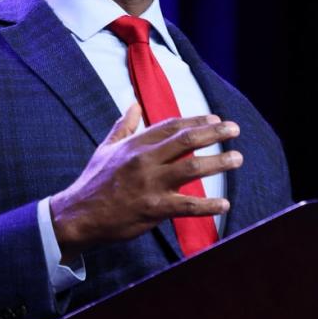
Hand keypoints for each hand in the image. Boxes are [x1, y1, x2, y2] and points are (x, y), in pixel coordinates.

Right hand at [50, 102, 241, 252]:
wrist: (79, 215)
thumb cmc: (94, 180)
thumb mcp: (106, 148)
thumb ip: (124, 126)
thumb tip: (134, 103)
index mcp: (136, 144)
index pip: (172, 126)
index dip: (196, 120)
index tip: (215, 119)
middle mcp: (145, 160)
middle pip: (186, 141)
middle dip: (214, 133)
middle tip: (234, 129)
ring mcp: (151, 184)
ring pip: (192, 168)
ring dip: (218, 162)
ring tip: (237, 158)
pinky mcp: (154, 209)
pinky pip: (187, 205)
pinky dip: (208, 204)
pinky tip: (224, 203)